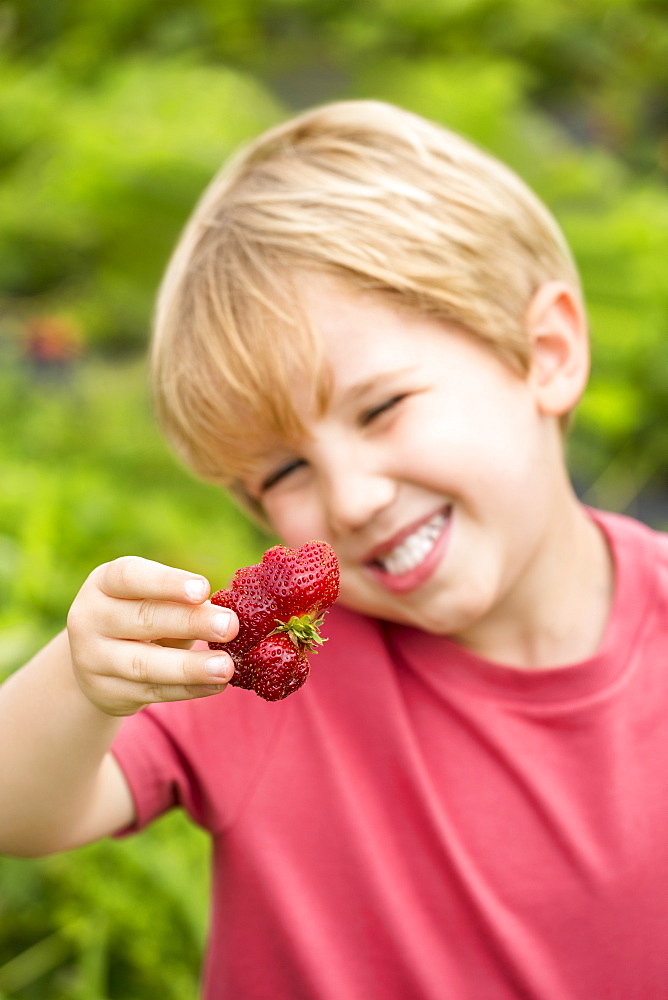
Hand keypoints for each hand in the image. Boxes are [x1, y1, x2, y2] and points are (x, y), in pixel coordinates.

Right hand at [66, 556, 238, 716]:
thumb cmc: (141, 614)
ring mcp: (92, 659)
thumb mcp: (155, 599)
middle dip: (190, 622)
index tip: (203, 589)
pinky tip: (216, 685)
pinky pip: (151, 692)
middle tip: (230, 626)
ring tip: (226, 666)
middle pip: (142, 620)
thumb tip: (226, 615)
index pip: (130, 577)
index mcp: (103, 583)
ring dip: (190, 667)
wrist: (97, 659)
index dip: (167, 583)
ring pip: (144, 664)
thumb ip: (183, 602)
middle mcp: (89, 618)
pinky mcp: (106, 693)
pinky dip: (188, 689)